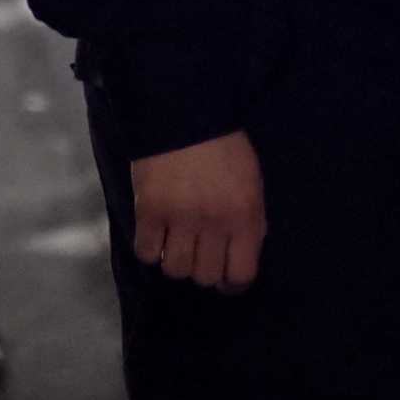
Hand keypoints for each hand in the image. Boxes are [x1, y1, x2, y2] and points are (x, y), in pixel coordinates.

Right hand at [130, 129, 265, 292]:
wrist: (186, 115)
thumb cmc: (226, 149)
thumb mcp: (252, 184)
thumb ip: (250, 221)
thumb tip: (241, 256)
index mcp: (246, 217)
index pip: (241, 274)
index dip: (233, 283)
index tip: (226, 279)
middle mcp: (214, 224)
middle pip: (205, 276)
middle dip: (203, 270)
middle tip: (199, 253)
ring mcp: (180, 219)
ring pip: (175, 269)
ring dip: (175, 261)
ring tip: (177, 242)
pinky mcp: (150, 212)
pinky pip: (147, 253)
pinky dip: (150, 249)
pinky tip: (156, 234)